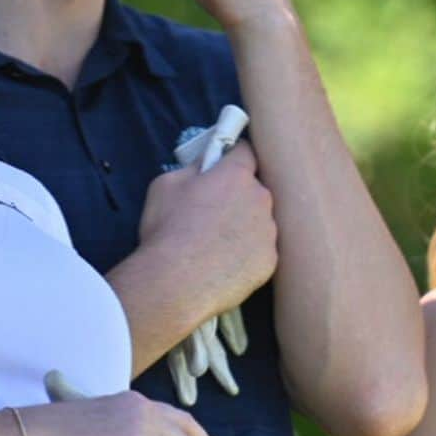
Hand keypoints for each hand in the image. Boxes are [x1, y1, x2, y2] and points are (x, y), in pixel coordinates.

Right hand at [140, 141, 276, 319]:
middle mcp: (260, 199)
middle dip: (237, 196)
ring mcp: (268, 232)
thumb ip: (192, 169)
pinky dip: (246, 255)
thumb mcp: (166, 185)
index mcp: (236, 175)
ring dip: (244, 227)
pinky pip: (260, 251)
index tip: (222, 166)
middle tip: (211, 214)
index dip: (232, 157)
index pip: (245, 151)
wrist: (176, 284)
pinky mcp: (269, 262)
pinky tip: (223, 265)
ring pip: (259, 221)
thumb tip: (206, 165)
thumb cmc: (167, 231)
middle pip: (254, 189)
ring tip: (215, 246)